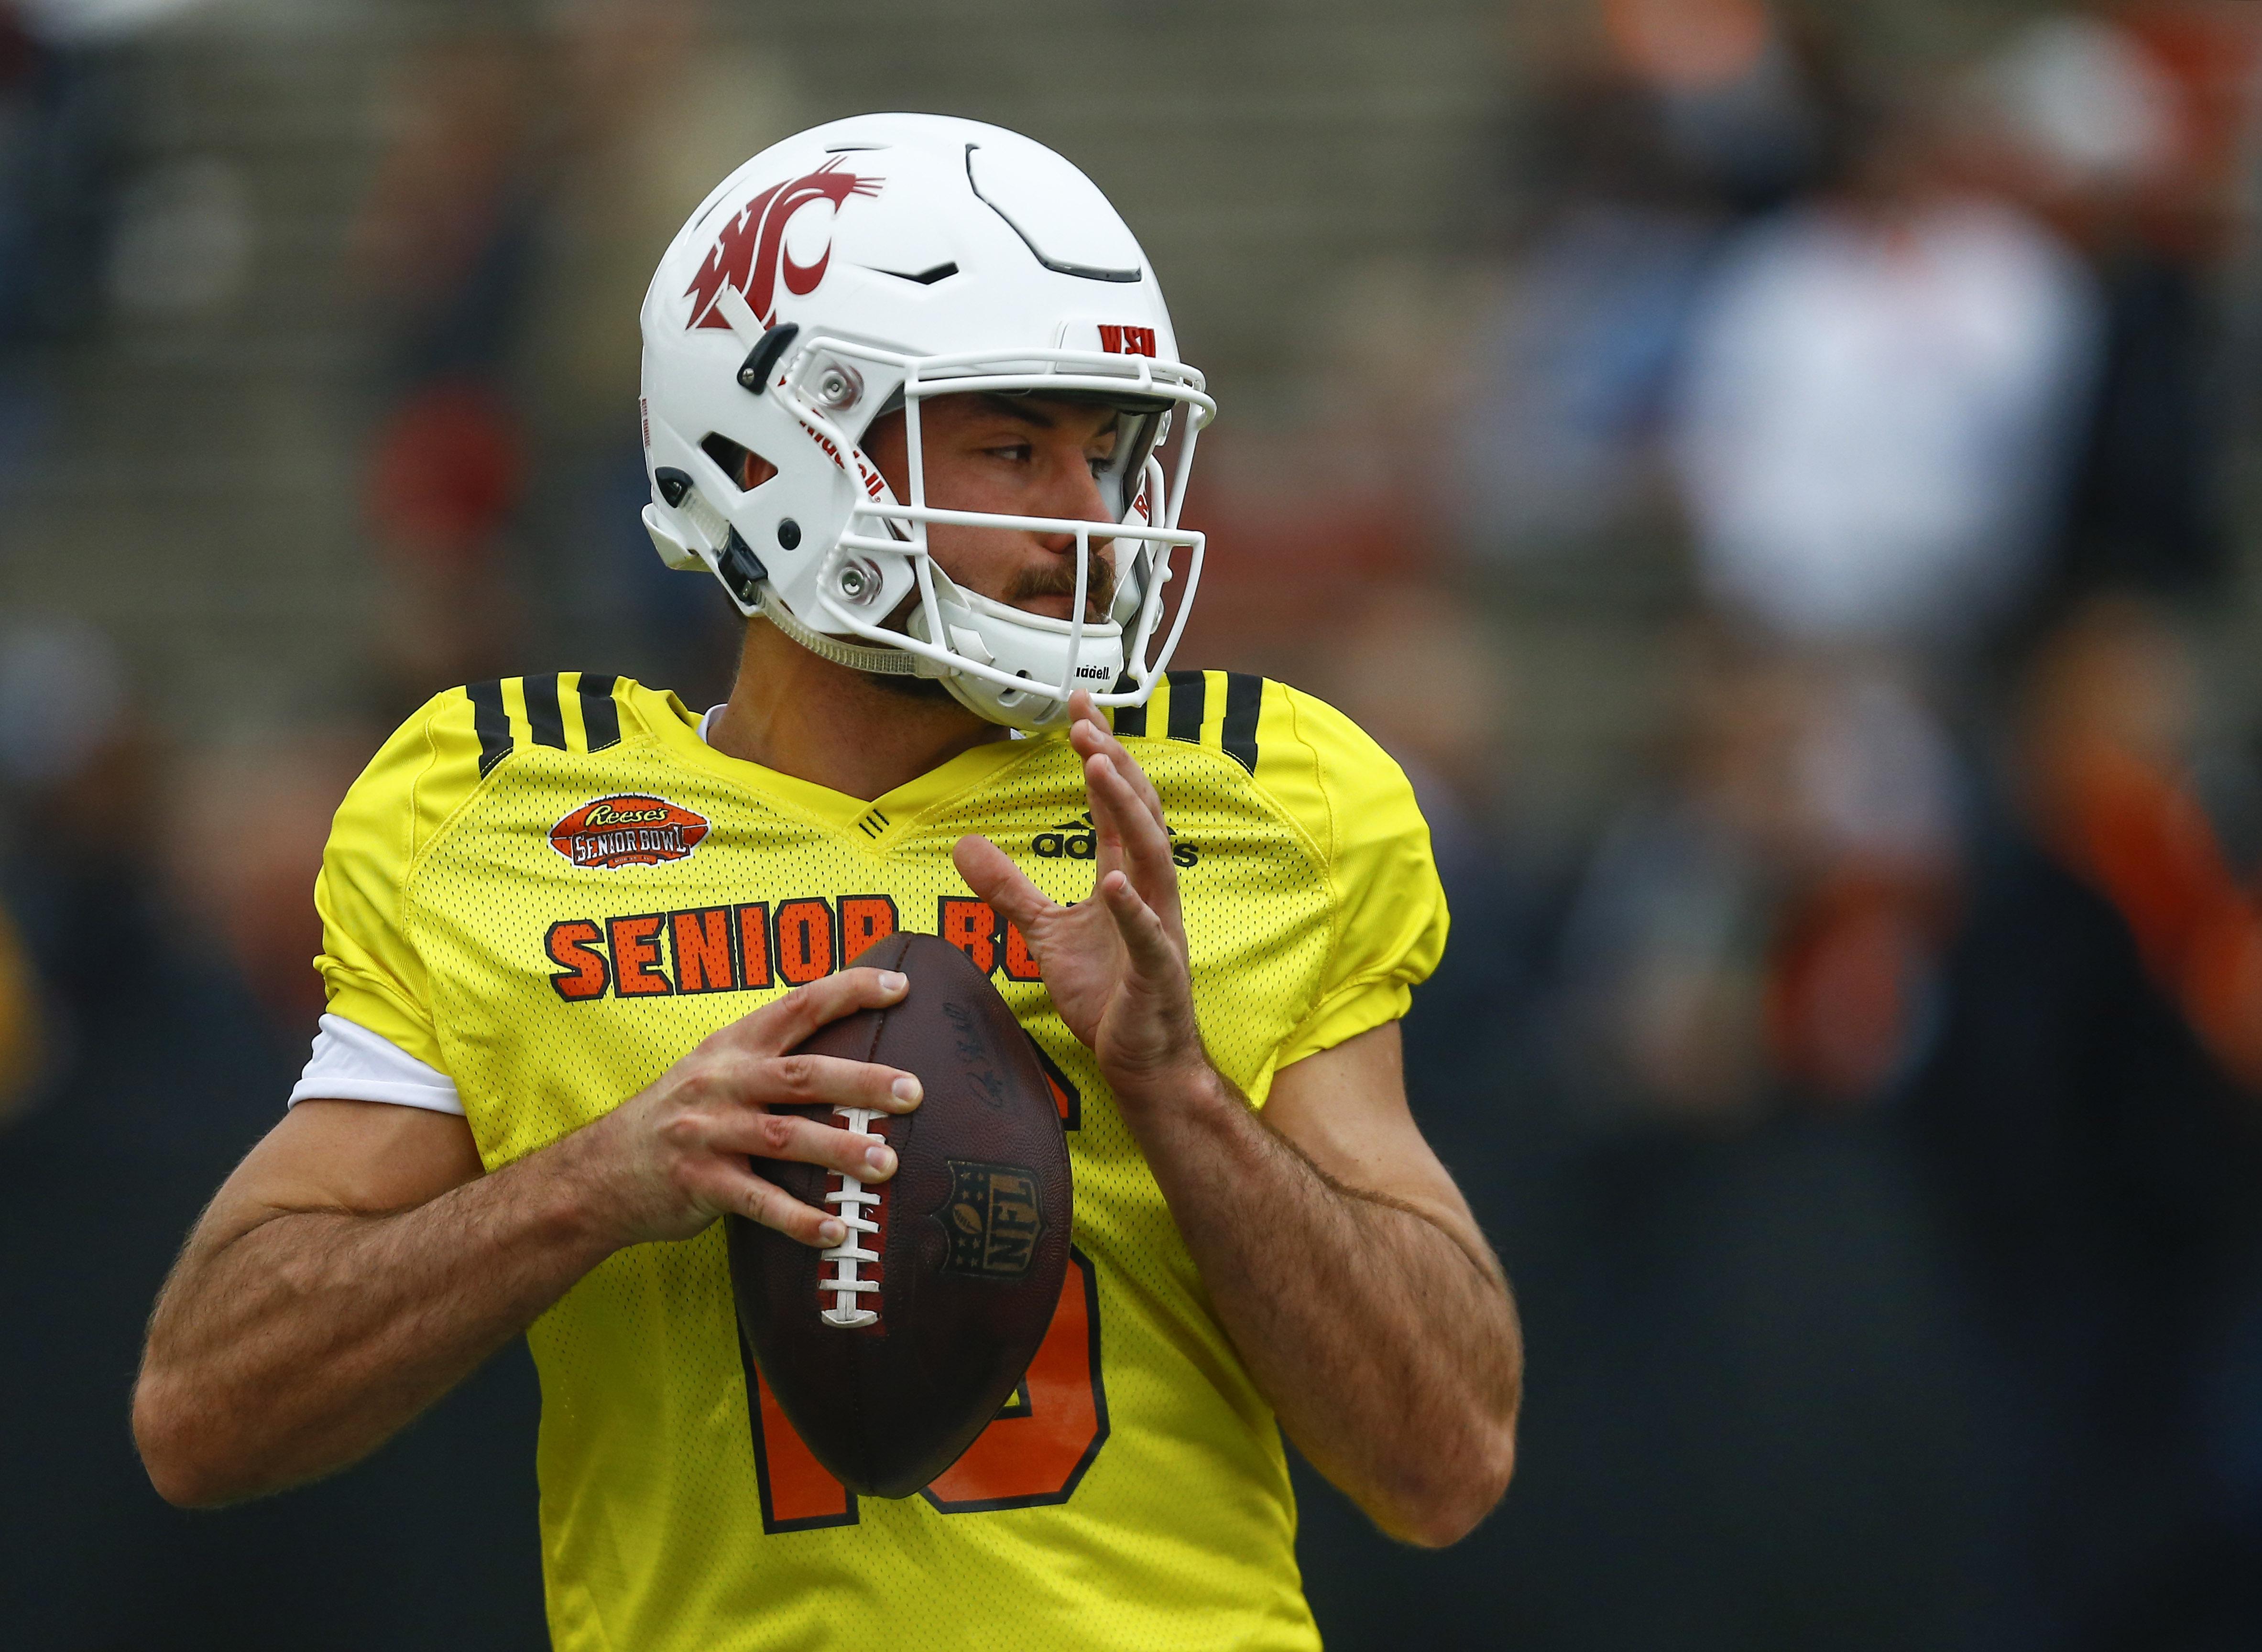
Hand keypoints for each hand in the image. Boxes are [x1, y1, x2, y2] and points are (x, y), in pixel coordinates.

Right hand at [567, 968, 924, 1248]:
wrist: (599, 1173)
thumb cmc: (677, 1117)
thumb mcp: (713, 1069)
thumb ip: (770, 1057)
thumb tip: (851, 1051)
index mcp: (733, 1046)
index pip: (798, 1005)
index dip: (850, 991)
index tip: (902, 986)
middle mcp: (722, 1083)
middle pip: (803, 1075)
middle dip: (862, 1082)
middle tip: (914, 1091)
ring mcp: (709, 1135)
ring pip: (785, 1138)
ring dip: (841, 1151)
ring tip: (889, 1164)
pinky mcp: (701, 1185)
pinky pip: (760, 1204)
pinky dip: (801, 1219)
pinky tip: (839, 1230)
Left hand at [954, 691, 1207, 1100]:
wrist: (1142, 1061)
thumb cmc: (1107, 995)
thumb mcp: (1044, 933)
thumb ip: (1010, 888)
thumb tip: (964, 846)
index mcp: (1125, 878)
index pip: (1115, 803)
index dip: (1100, 754)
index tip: (1079, 708)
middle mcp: (1147, 892)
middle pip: (1138, 813)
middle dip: (1114, 765)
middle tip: (1085, 723)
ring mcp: (1158, 929)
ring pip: (1150, 857)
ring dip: (1127, 810)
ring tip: (1100, 767)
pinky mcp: (1158, 972)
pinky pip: (1148, 936)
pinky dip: (1133, 909)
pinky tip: (1114, 884)